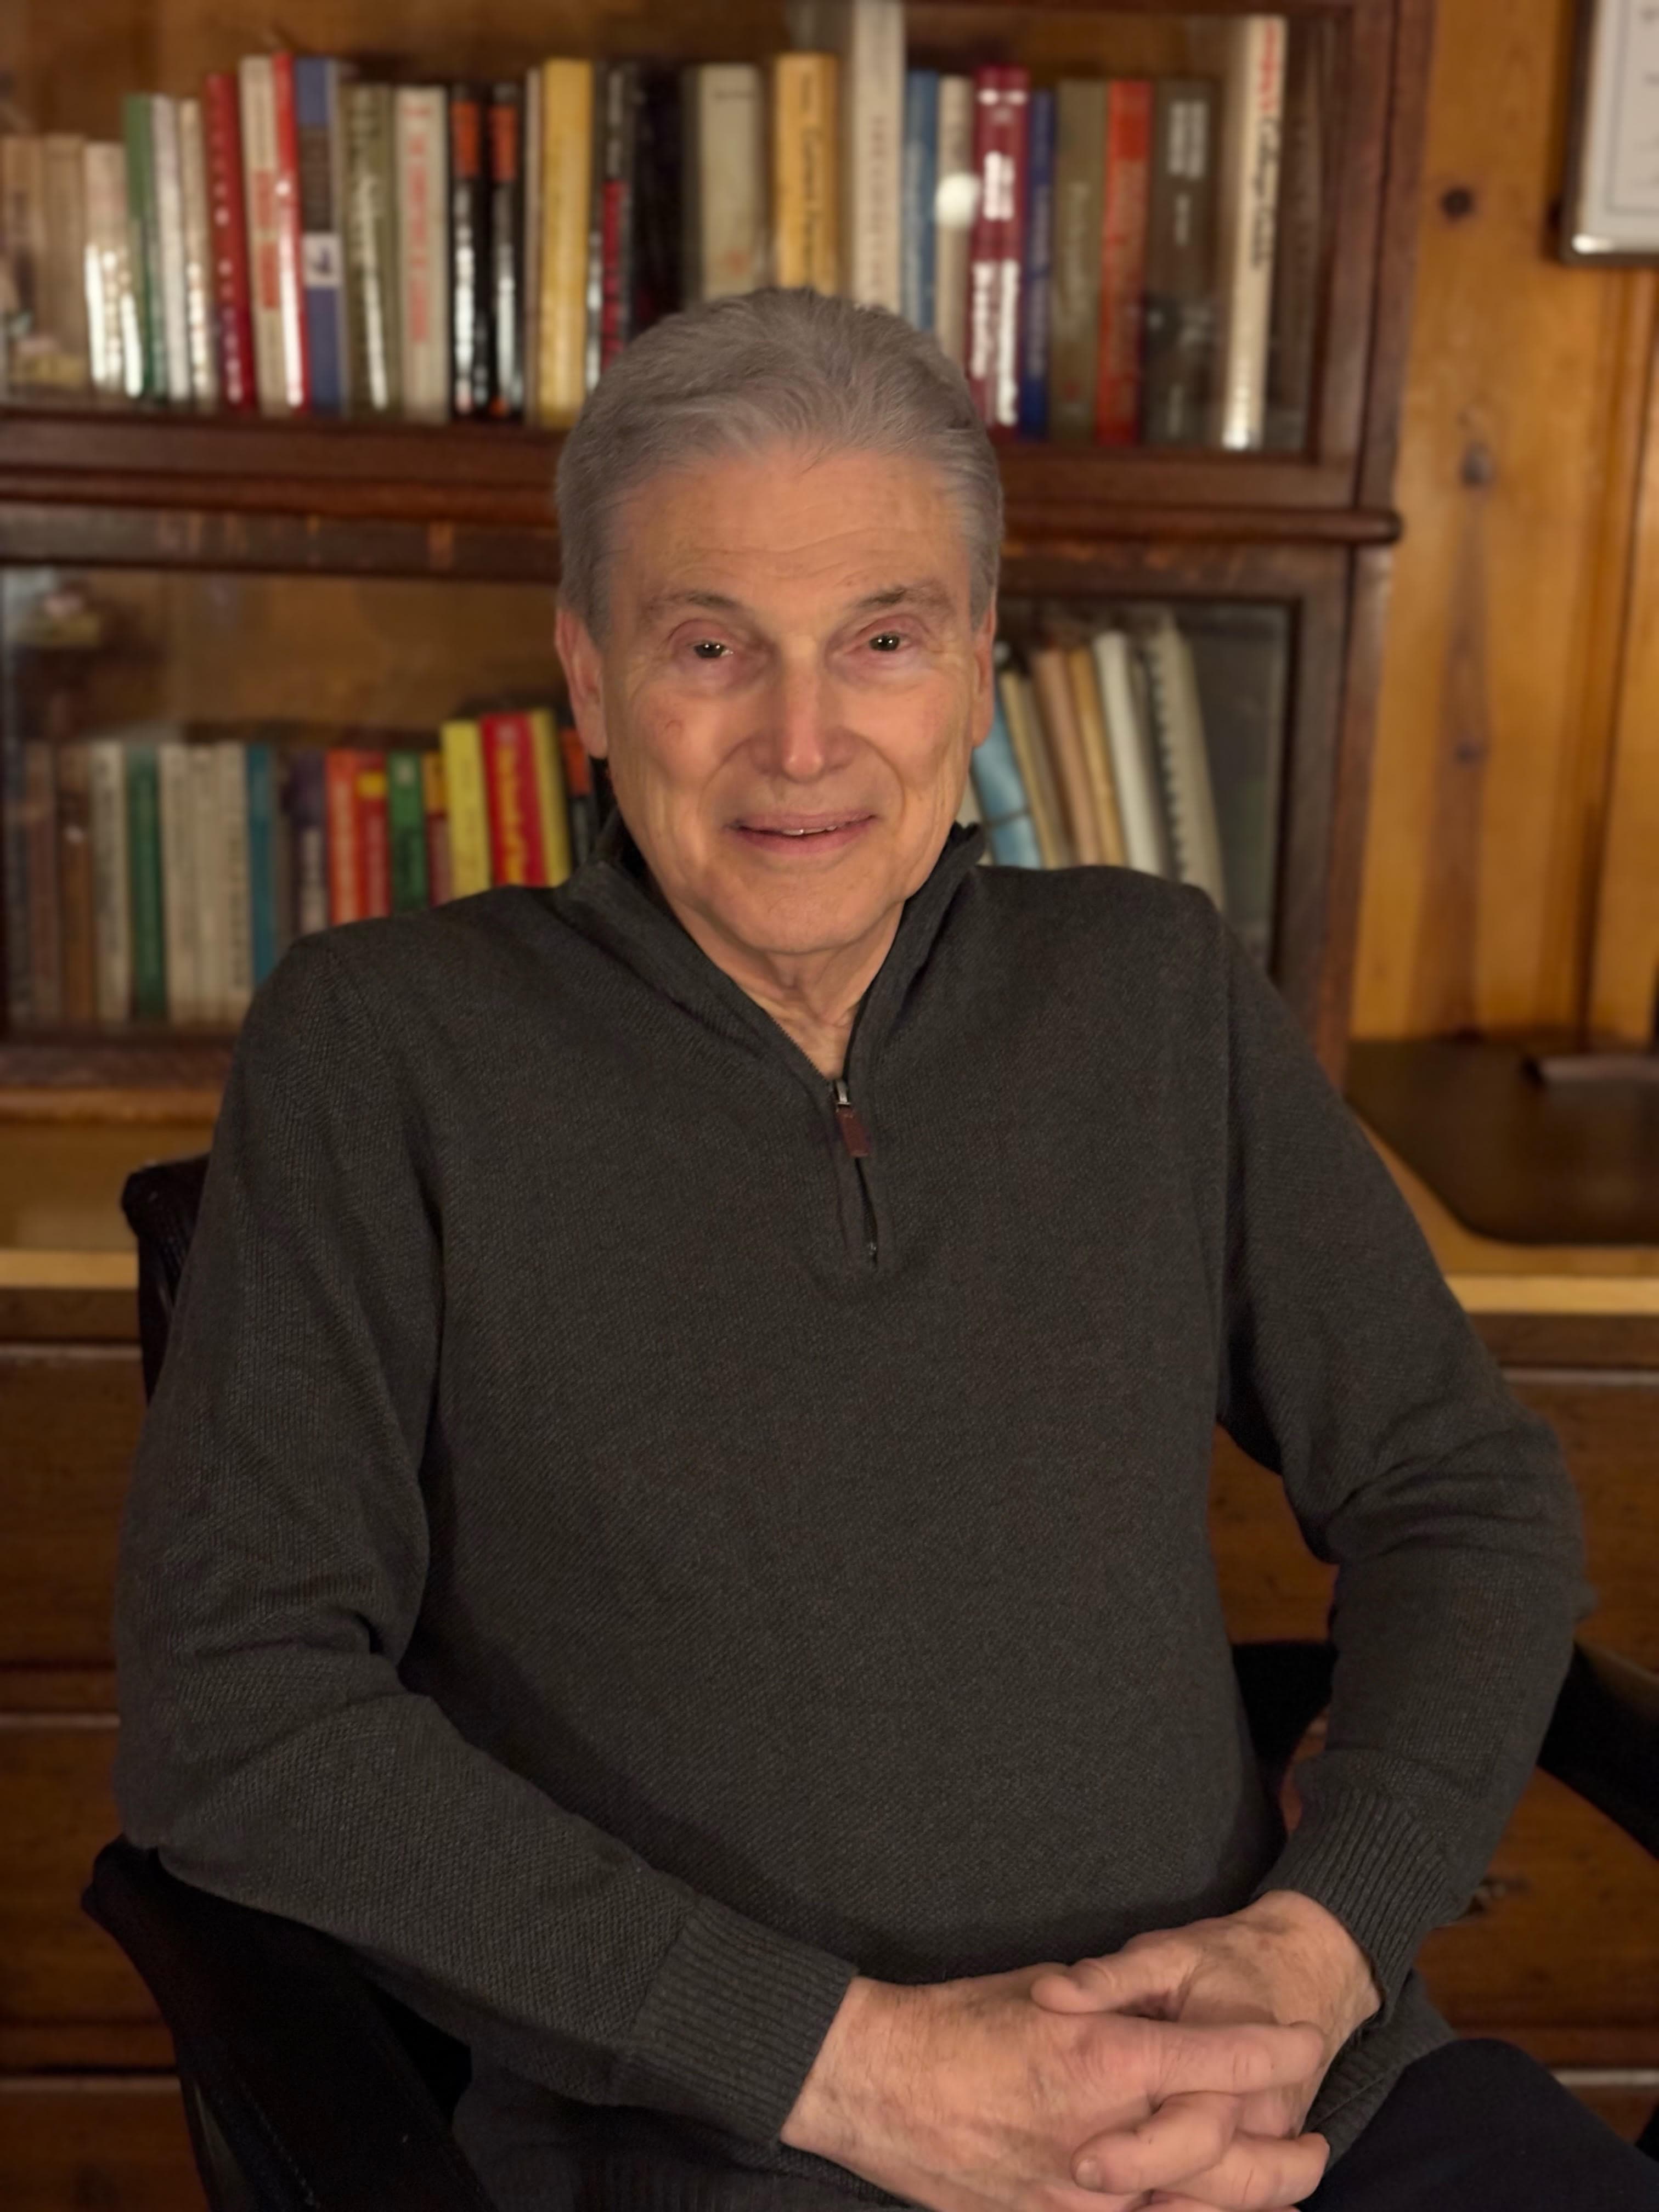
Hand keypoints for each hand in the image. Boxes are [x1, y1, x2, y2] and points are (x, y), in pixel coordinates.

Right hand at [780, 1962, 1330, 2211]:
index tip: (1303, 2042)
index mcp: (1101, 2058)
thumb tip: (1147, 2016)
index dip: (1271, 2052)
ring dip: (1251, 2203)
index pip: (1216, 2060)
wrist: (876, 2083)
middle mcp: (1103, 2135)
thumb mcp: (1043, 1990)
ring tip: (1290, 2191)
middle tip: (1316, 2141)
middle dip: (1284, 2153)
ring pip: (1193, 2210)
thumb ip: (1106, 2010)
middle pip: (1226, 2158)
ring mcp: (1079, 2195)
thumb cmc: (955, 2021)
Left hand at [1027, 1892, 1381, 2207]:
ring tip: (1110, 2200)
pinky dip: (1195, 2204)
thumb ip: (1110, 1979)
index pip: (1192, 2129)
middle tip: (1077, 2180)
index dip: (1135, 2154)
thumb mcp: (1166, 1953)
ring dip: (1171, 2207)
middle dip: (1147, 2193)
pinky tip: (1147, 2201)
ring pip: (1228, 2203)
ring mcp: (1274, 2141)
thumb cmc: (1225, 1960)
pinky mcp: (1273, 2151)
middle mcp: (1262, 2115)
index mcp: (1234, 2068)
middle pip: (1212, 2184)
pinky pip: (1238, 2200)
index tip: (1078, 2162)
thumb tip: (1049, 1993)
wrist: (1305, 1970)